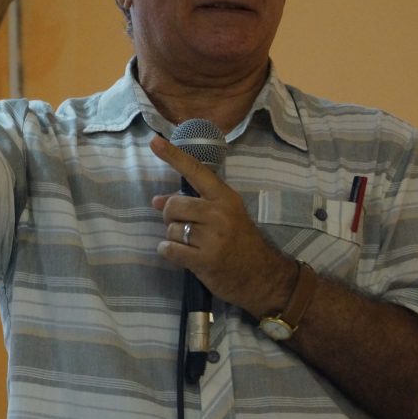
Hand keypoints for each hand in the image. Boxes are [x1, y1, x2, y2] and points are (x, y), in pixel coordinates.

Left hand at [148, 136, 295, 317]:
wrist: (262, 277)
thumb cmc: (240, 242)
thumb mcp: (223, 216)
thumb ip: (192, 204)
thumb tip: (156, 201)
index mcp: (225, 197)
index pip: (195, 170)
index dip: (173, 155)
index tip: (155, 141)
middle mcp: (219, 214)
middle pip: (174, 205)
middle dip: (171, 216)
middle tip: (185, 226)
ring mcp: (213, 238)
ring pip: (171, 229)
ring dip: (174, 238)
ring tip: (193, 244)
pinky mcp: (204, 261)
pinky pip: (169, 249)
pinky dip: (169, 252)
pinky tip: (183, 255)